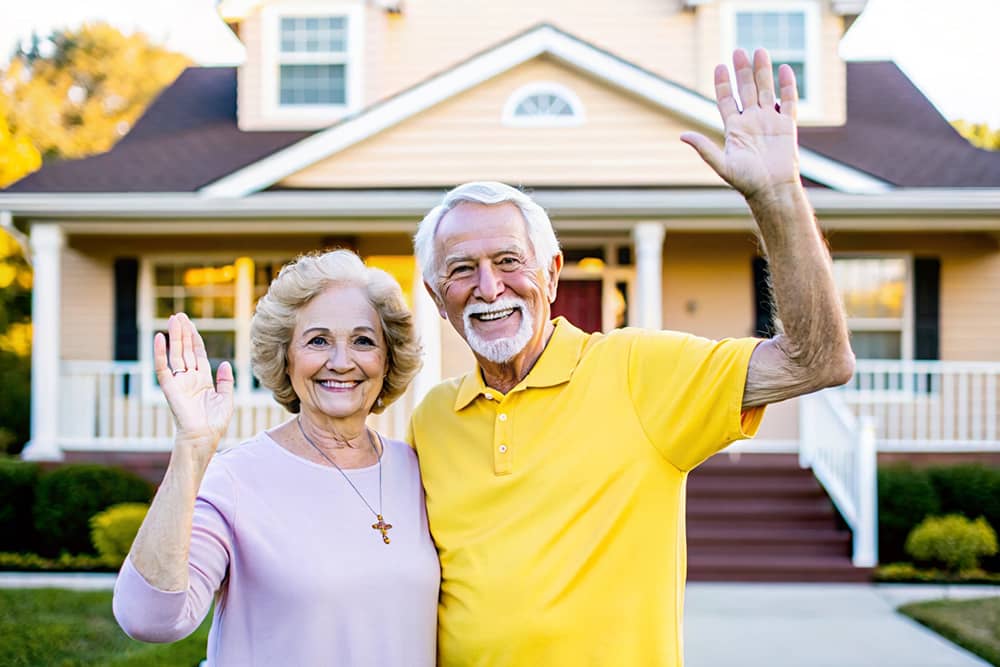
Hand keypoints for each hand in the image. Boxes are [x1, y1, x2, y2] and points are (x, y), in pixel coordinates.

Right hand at [154, 313, 234, 456]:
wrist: (203, 439)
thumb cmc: (214, 424)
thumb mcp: (226, 399)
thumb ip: (226, 380)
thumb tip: (225, 363)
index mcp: (202, 381)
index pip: (197, 354)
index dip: (195, 339)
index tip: (191, 324)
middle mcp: (189, 379)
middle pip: (185, 351)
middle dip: (183, 333)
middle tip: (179, 315)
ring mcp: (179, 383)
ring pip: (176, 355)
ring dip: (174, 337)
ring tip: (173, 319)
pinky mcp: (170, 389)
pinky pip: (163, 368)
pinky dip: (160, 354)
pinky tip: (160, 338)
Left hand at [681, 48, 799, 202]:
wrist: (772, 190)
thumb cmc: (746, 181)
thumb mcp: (722, 164)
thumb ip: (704, 148)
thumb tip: (682, 135)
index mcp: (734, 129)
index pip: (727, 101)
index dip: (723, 84)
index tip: (719, 67)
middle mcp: (751, 122)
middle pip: (746, 90)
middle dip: (742, 71)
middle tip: (738, 50)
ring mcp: (770, 122)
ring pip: (766, 90)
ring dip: (762, 71)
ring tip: (759, 51)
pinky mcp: (787, 125)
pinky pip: (788, 101)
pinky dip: (787, 85)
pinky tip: (784, 69)